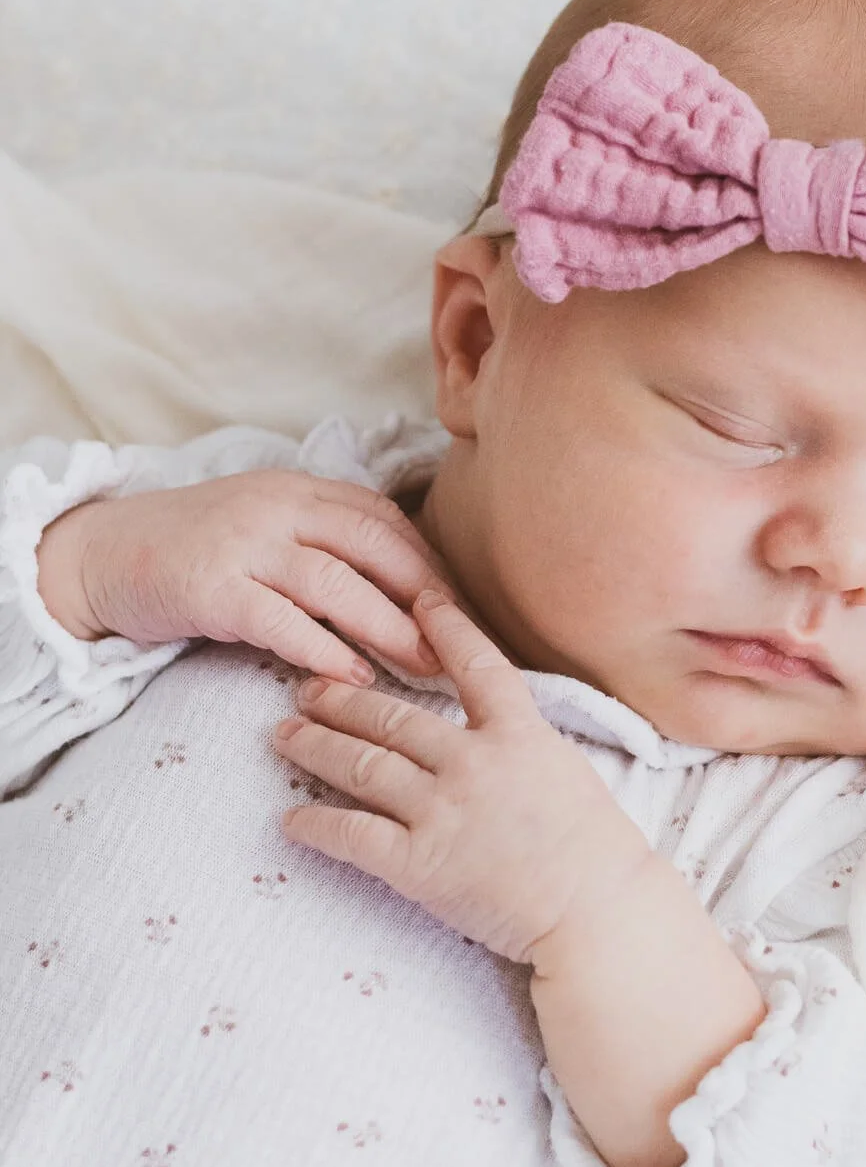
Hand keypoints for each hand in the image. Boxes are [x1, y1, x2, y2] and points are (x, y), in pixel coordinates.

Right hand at [36, 470, 454, 682]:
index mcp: (299, 489)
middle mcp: (277, 507)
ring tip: (422, 667)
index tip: (462, 613)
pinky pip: (280, 619)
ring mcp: (243, 543)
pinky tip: (353, 677)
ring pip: (335, 582)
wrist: (101, 554)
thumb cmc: (195, 550)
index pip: (385, 521)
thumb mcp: (267, 529)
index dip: (430, 567)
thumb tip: (402, 593)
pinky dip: (322, 649)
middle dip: (424, 598)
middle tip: (458, 647)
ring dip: (387, 627)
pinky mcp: (211, 586)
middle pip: (373, 546)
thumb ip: (324, 545)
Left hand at [272, 589, 658, 963]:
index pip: (475, 664)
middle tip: (309, 687)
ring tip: (286, 734)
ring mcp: (442, 812)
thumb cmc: (597, 852)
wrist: (598, 915)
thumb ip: (525, 742)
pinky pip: (351, 836)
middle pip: (393, 717)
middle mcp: (474, 763)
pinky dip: (315, 824)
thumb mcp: (568, 771)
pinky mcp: (419, 866)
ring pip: (363, 766)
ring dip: (317, 747)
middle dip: (342, 699)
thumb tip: (496, 727)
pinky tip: (291, 820)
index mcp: (520, 735)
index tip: (417, 600)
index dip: (444, 627)